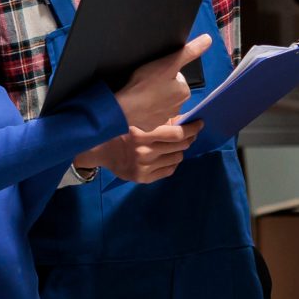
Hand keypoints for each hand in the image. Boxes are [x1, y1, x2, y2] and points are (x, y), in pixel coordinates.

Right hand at [82, 121, 201, 183]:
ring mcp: (144, 166)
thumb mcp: (137, 121)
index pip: (176, 133)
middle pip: (180, 147)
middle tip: (190, 134)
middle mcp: (144, 152)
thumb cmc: (120, 131)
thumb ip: (159, 121)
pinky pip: (168, 171)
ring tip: (176, 146)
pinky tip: (168, 157)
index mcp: (142, 134)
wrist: (99, 151)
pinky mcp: (142, 178)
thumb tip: (183, 120)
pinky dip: (172, 163)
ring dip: (180, 151)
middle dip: (189, 139)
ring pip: (176, 159)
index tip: (199, 124)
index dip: (192, 129)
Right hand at [115, 33, 213, 131]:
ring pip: (161, 103)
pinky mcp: (150, 125)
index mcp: (184, 92)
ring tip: (142, 92)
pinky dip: (146, 109)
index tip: (156, 73)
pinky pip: (150, 114)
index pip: (178, 78)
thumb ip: (189, 51)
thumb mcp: (169, 62)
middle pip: (171, 91)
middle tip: (148, 81)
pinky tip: (138, 103)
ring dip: (154, 97)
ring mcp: (163, 118)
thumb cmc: (145, 84)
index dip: (166, 73)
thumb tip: (208, 39)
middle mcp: (177, 107)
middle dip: (162, 86)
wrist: (124, 107)